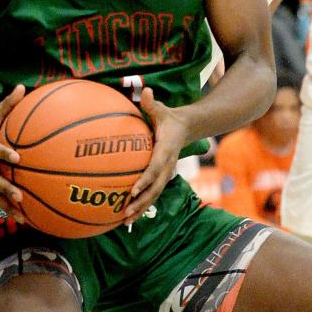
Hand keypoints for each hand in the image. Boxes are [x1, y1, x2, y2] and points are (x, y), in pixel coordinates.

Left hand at [124, 87, 186, 221]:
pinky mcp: (162, 177)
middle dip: (141, 202)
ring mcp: (166, 173)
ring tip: (125, 221)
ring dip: (141, 209)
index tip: (133, 190)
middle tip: (126, 212)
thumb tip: (146, 91)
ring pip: (154, 195)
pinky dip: (142, 205)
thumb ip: (152, 103)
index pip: (155, 168)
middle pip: (155, 188)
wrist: (186, 128)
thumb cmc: (168, 117)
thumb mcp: (162, 109)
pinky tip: (128, 215)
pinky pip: (152, 193)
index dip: (145, 179)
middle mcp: (167, 166)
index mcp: (165, 150)